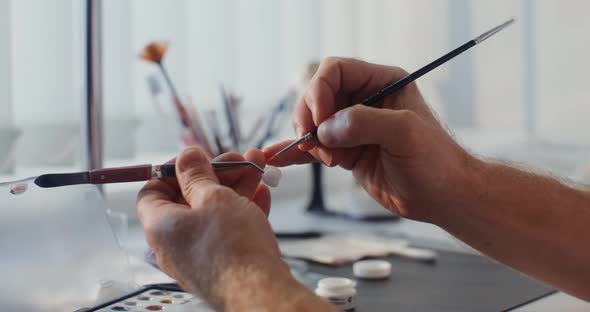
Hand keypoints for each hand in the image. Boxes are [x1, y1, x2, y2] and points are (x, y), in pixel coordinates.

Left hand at [137, 147, 290, 307]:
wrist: (260, 291)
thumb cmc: (232, 248)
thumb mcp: (213, 197)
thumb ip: (197, 174)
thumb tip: (186, 157)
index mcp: (161, 226)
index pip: (153, 191)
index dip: (173, 170)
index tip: (197, 159)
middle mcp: (175, 243)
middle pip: (189, 198)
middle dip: (217, 174)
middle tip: (237, 159)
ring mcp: (200, 255)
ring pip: (214, 212)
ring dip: (235, 187)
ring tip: (257, 168)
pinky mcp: (223, 263)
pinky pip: (227, 230)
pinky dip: (242, 210)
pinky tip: (261, 193)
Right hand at [265, 57, 478, 221]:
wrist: (443, 197)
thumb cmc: (436, 161)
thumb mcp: (404, 133)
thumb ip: (364, 123)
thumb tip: (327, 129)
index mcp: (381, 82)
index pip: (335, 70)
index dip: (320, 91)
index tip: (321, 121)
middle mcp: (364, 100)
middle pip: (317, 95)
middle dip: (310, 118)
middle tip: (318, 144)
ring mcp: (353, 127)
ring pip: (312, 121)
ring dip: (308, 139)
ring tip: (327, 159)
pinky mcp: (346, 151)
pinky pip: (315, 147)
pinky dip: (297, 152)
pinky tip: (278, 157)